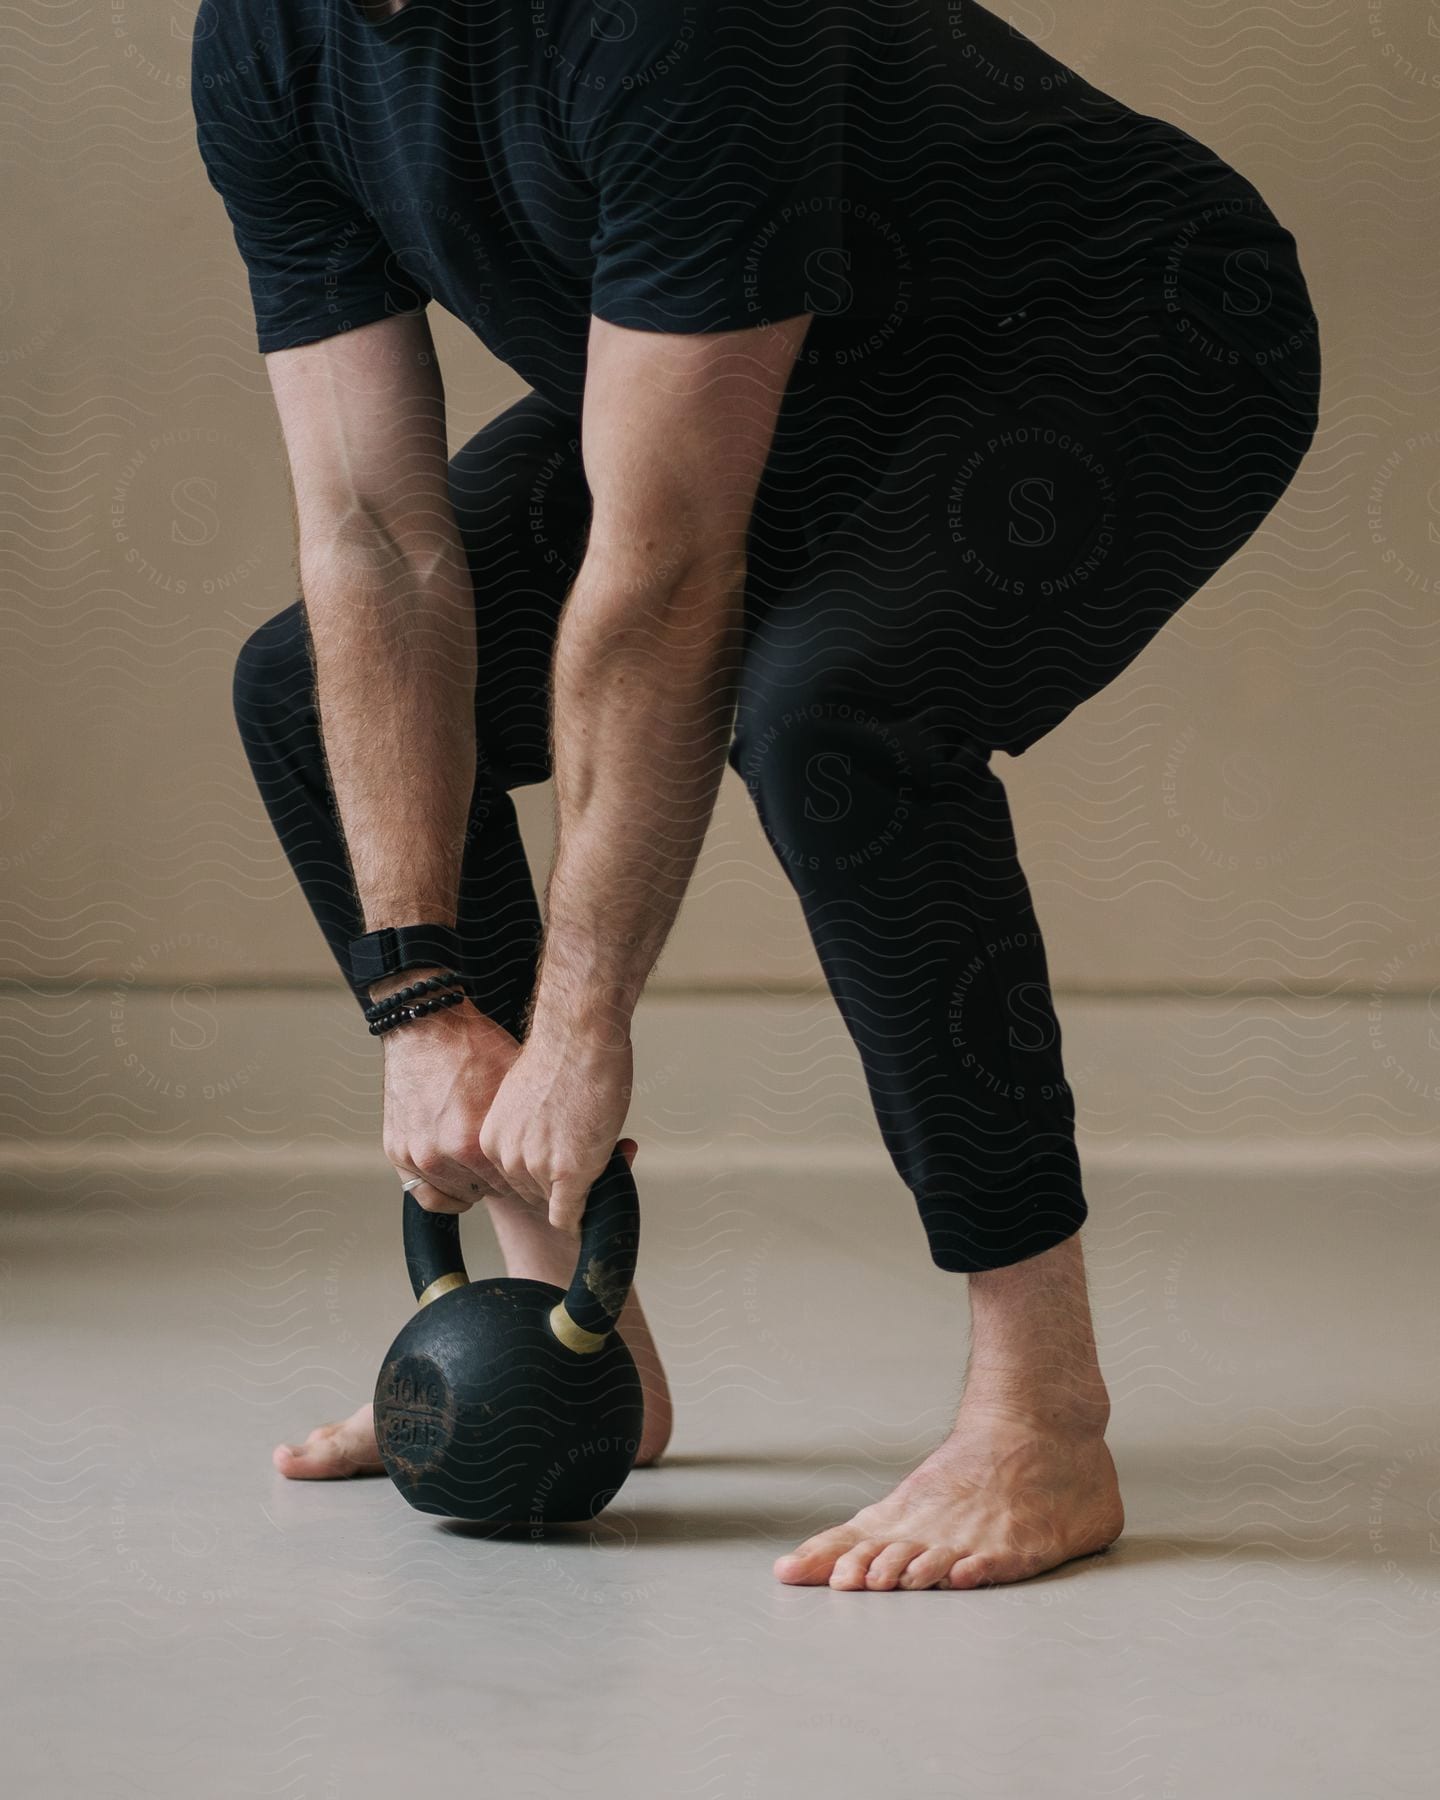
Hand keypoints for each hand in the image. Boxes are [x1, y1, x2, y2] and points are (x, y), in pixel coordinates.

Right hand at [380, 998, 522, 1213]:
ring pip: (456, 1193)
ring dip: (474, 1185)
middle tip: (515, 1169)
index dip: (528, 1178)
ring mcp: (415, 1155)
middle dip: (504, 1181)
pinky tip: (460, 1184)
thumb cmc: (472, 1047)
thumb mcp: (514, 1083)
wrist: (426, 1025)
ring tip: (489, 1169)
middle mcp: (440, 1155)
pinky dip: (442, 1191)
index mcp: (472, 1142)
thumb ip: (527, 1124)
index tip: (535, 1174)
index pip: (512, 1187)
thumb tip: (554, 1145)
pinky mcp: (397, 1150)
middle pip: (488, 1191)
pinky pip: (421, 1192)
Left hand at [478, 1019, 635, 1233]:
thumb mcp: (527, 1099)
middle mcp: (507, 1158)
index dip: (540, 1172)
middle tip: (583, 1157)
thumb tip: (550, 1145)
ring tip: (597, 1154)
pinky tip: (591, 1207)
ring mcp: (537, 1168)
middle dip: (558, 1183)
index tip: (558, 1162)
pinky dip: (580, 1217)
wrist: (579, 1039)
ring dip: (577, 1191)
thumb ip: (530, 1129)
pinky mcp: (568, 1175)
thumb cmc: (561, 1055)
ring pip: (555, 1203)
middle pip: (533, 1193)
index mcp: (491, 1140)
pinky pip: (569, 1216)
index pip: (513, 1177)